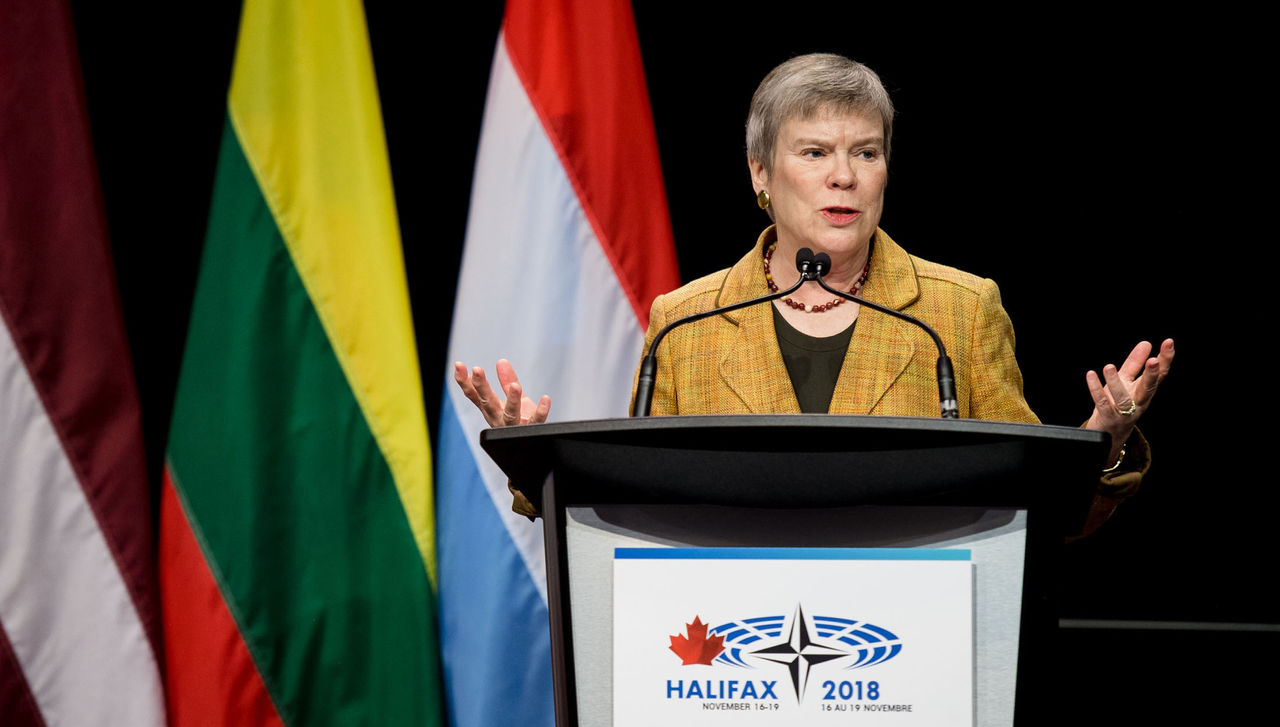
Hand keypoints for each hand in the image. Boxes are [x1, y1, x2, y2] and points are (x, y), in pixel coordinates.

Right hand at [453, 359, 550, 426]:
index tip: (458, 365)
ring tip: (516, 385)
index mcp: (492, 410)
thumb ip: (507, 381)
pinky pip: (536, 421)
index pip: (474, 395)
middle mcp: (499, 419)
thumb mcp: (513, 398)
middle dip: (481, 386)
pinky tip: (545, 399)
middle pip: (488, 402)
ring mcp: (514, 427)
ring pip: (510, 415)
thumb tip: (501, 361)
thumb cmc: (522, 421)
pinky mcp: (531, 431)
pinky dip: (541, 411)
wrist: (535, 444)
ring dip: (512, 401)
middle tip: (476, 369)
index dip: (465, 381)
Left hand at [1085, 338, 1174, 463]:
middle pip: (1148, 388)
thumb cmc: (1119, 405)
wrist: (1108, 435)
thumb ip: (1135, 364)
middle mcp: (1138, 402)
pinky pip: (1102, 403)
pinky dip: (1096, 389)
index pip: (1160, 374)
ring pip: (1122, 398)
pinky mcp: (1108, 418)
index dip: (1166, 359)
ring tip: (1109, 367)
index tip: (1168, 342)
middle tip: (1153, 360)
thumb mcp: (1127, 382)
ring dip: (1115, 382)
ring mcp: (1124, 412)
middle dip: (1152, 375)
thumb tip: (1146, 343)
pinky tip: (1091, 375)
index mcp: (1146, 391)